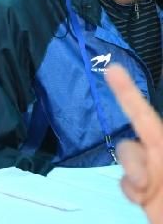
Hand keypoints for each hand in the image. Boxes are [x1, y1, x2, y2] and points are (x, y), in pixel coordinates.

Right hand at [108, 64, 162, 222]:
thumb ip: (153, 141)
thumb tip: (134, 142)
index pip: (144, 116)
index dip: (127, 93)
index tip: (112, 69)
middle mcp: (158, 155)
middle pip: (130, 145)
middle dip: (131, 161)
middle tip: (142, 183)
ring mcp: (150, 173)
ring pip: (126, 161)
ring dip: (132, 176)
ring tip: (144, 193)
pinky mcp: (143, 191)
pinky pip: (124, 182)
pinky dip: (130, 191)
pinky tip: (142, 200)